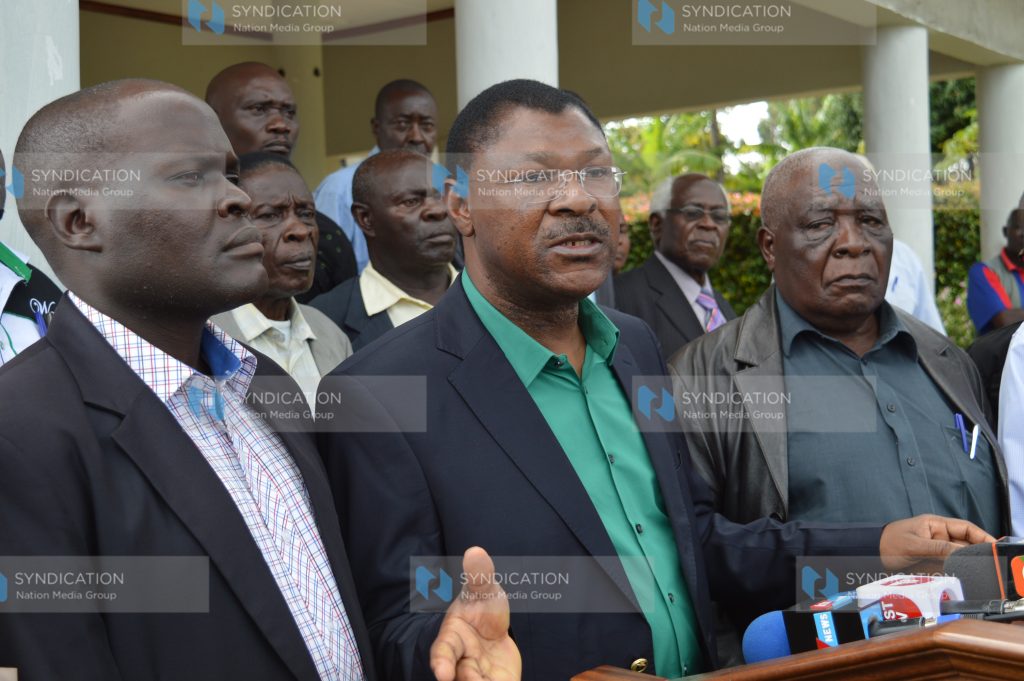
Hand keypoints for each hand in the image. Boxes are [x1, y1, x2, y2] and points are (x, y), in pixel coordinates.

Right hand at [430, 547, 520, 680]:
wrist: (497, 632)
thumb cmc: (483, 609)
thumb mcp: (484, 591)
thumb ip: (480, 575)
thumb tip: (475, 551)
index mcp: (453, 638)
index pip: (442, 651)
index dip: (441, 663)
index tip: (442, 675)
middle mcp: (462, 661)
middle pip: (460, 677)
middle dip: (467, 680)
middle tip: (477, 680)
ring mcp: (476, 677)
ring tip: (490, 680)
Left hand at [880, 514, 995, 571]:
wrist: (869, 553)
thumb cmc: (887, 542)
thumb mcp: (913, 545)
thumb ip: (938, 549)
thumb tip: (961, 553)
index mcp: (935, 525)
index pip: (965, 528)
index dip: (981, 536)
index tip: (994, 546)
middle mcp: (938, 536)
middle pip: (964, 544)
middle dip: (975, 553)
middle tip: (986, 563)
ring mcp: (935, 550)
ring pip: (958, 557)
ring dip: (965, 564)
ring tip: (973, 571)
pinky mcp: (931, 562)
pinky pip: (948, 567)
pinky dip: (955, 572)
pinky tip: (959, 577)